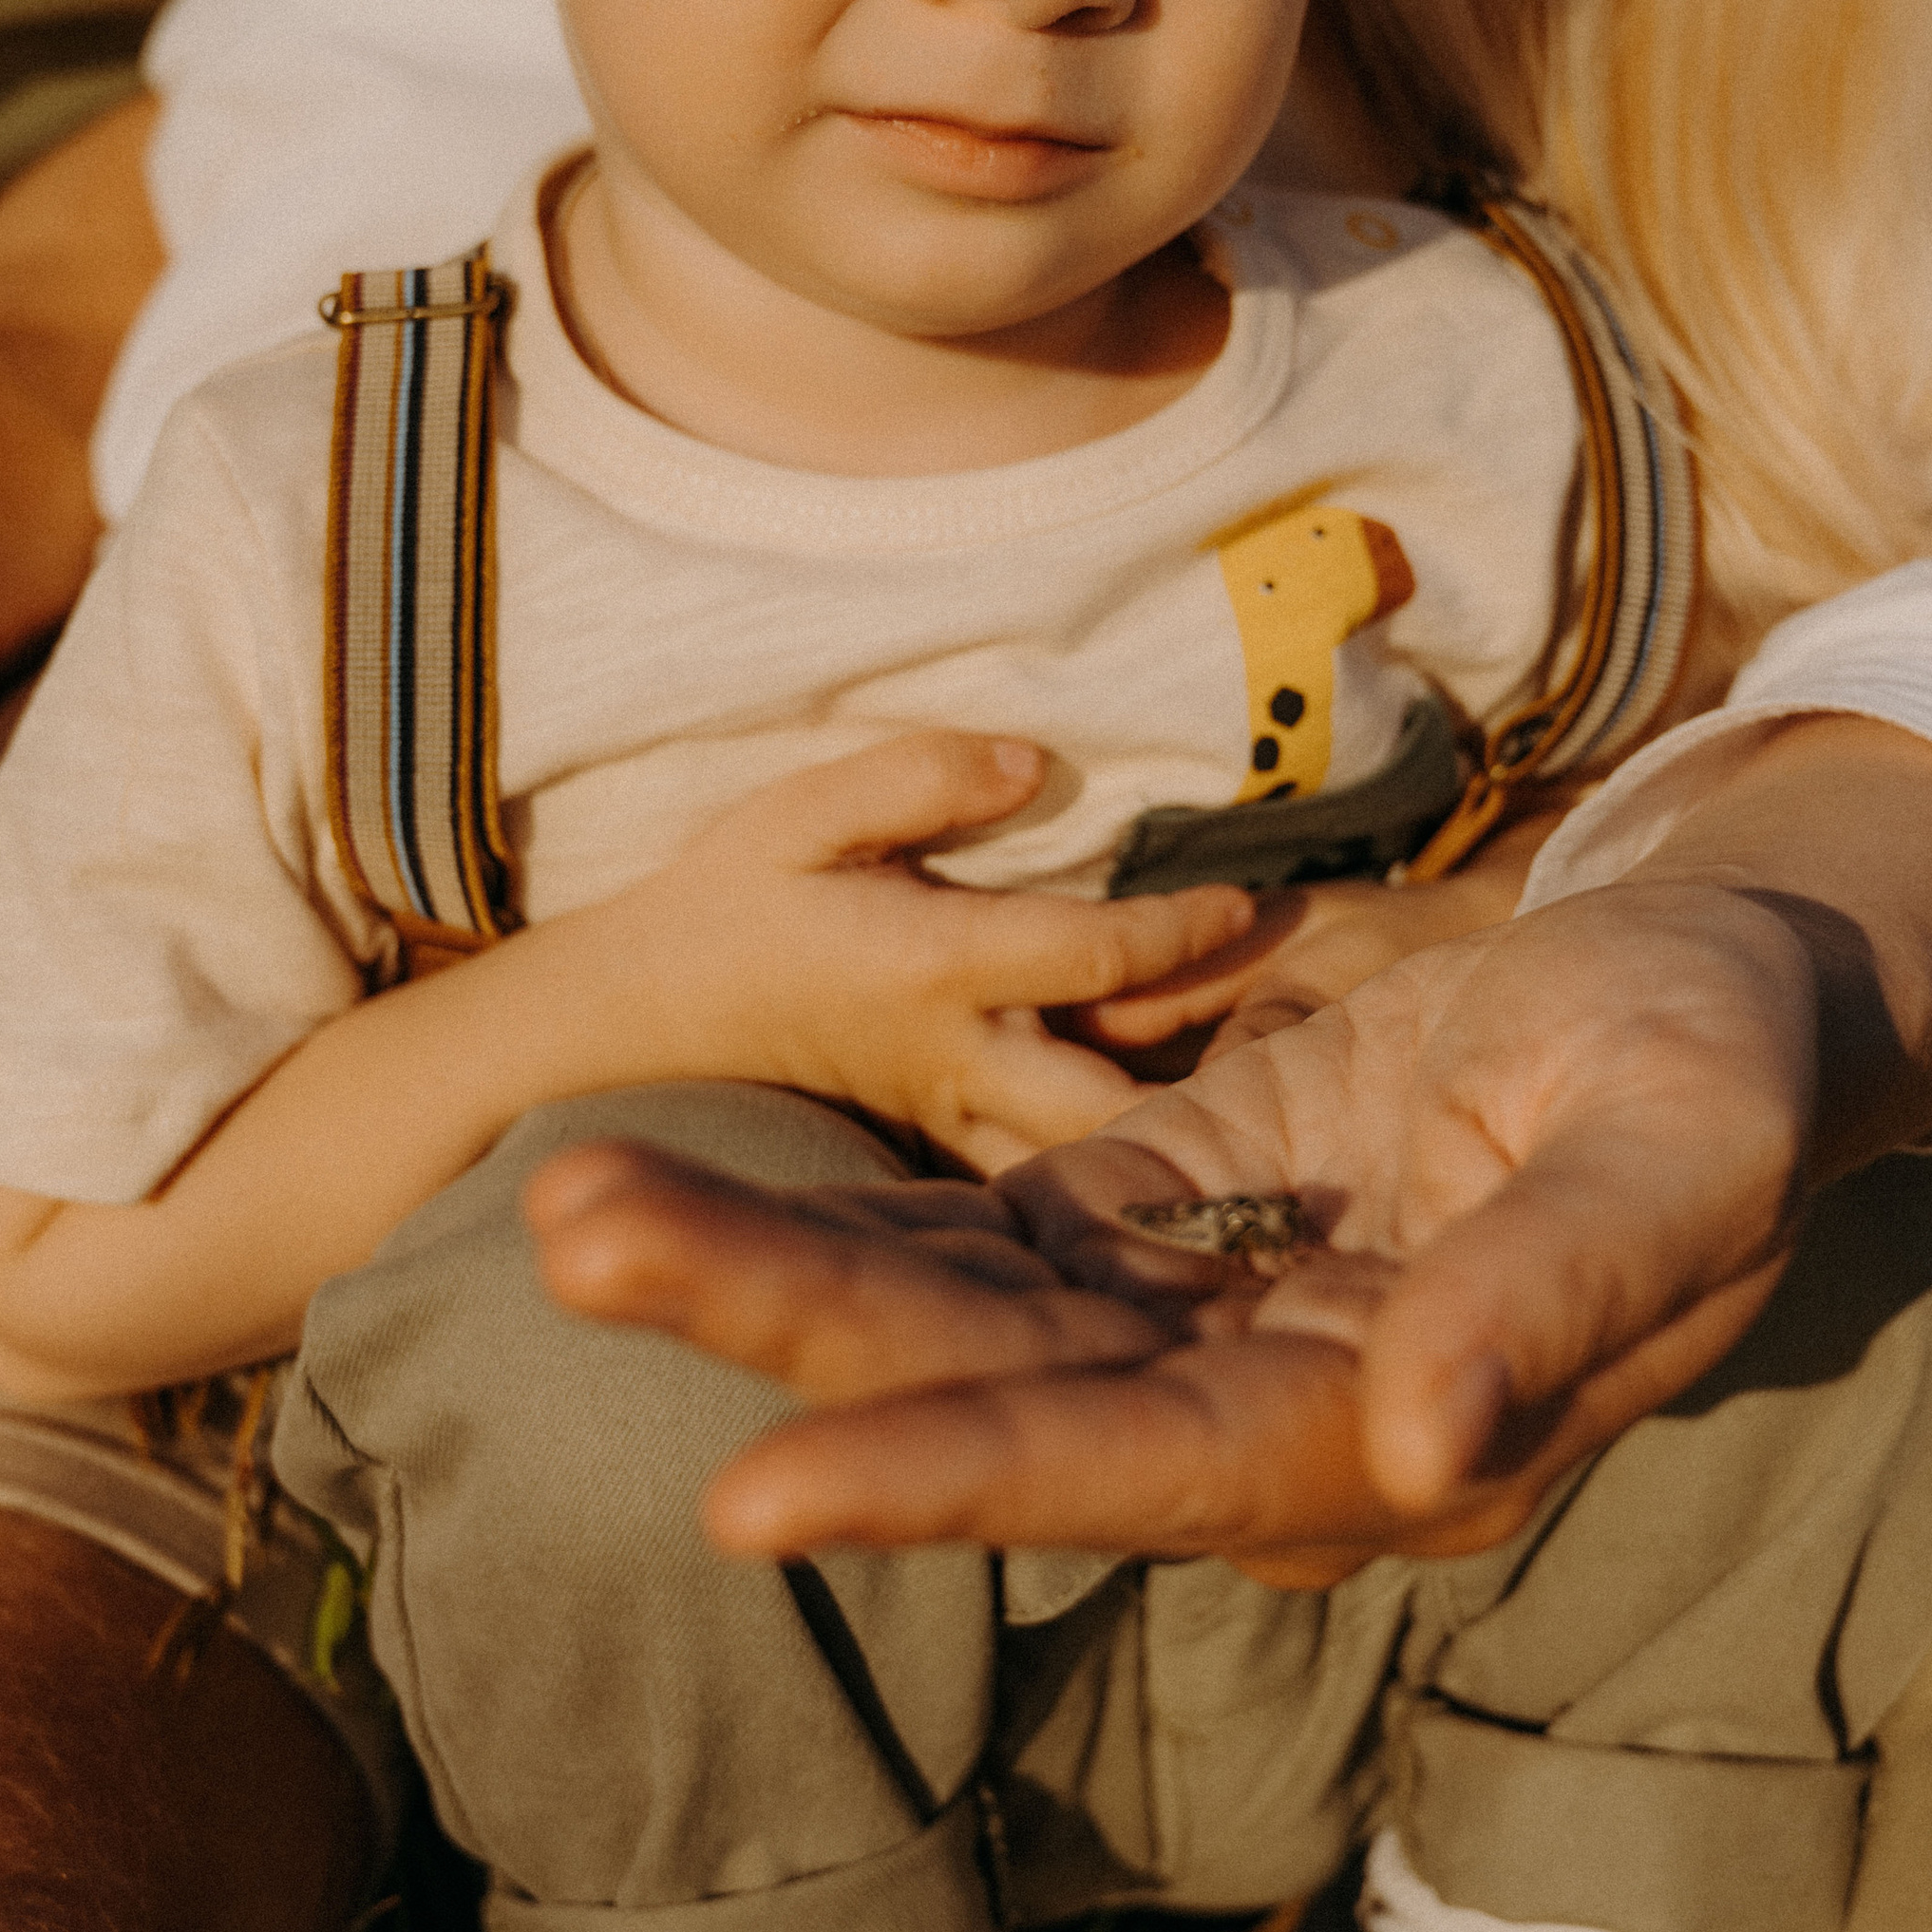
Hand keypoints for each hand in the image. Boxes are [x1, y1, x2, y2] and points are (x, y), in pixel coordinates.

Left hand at [527, 723, 1931, 1576]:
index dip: (949, 1477)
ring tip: (568, 1201)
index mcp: (1388, 1436)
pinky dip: (841, 1206)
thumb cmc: (1721, 1067)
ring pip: (947, 1309)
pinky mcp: (1161, 1215)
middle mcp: (1255, 1411)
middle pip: (984, 1387)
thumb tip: (1417, 1447)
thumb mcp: (1682, 1155)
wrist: (1715, 998)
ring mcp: (1194, 1316)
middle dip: (776, 1328)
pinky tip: (690, 1185)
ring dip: (763, 1261)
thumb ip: (1554, 1298)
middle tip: (568, 1239)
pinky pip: (974, 1227)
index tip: (753, 1494)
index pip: (1134, 1472)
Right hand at [590, 732, 1255, 1173]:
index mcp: (936, 966)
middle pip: (1115, 1092)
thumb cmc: (730, 900)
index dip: (1187, 932)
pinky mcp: (936, 1140)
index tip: (1252, 904)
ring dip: (1167, 1126)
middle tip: (1288, 1034)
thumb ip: (921, 777)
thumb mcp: (804, 810)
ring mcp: (950, 1111)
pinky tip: (1172, 1137)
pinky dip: (1105, 1156)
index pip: (1097, 953)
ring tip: (1252, 1088)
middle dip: (1208, 1072)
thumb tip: (1035, 766)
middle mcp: (958, 1054)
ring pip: (1084, 1148)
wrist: (643, 1014)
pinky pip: (1037, 1166)